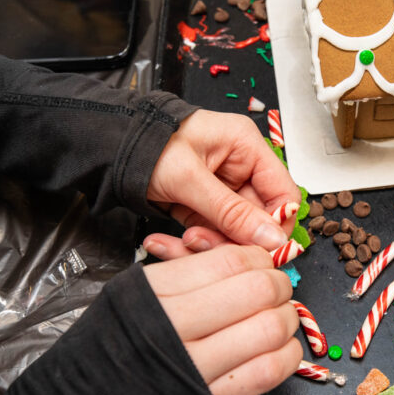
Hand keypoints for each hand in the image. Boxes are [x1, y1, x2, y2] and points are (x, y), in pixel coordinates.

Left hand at [143, 110, 299, 256]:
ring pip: (237, 230)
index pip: (284, 193)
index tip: (263, 247)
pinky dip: (199, 242)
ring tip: (188, 238)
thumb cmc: (146, 147)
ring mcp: (223, 188)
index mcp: (246, 146)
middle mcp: (240, 167)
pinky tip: (179, 240)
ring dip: (214, 242)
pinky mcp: (206, 206)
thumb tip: (271, 238)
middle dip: (236, 237)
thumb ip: (232, 212)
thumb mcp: (190, 179)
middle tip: (210, 244)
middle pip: (260, 217)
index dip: (277, 223)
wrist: (109, 150)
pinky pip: (215, 232)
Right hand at [143, 245, 301, 394]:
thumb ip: (184, 277)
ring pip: (270, 329)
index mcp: (153, 292)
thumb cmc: (107, 354)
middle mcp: (173, 326)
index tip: (262, 265)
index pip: (230, 261)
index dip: (259, 260)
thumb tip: (243, 262)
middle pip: (257, 290)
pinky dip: (287, 357)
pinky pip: (268, 372)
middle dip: (279, 286)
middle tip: (277, 291)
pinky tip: (280, 350)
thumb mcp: (132, 298)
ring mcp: (193, 367)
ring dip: (288, 320)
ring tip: (280, 320)